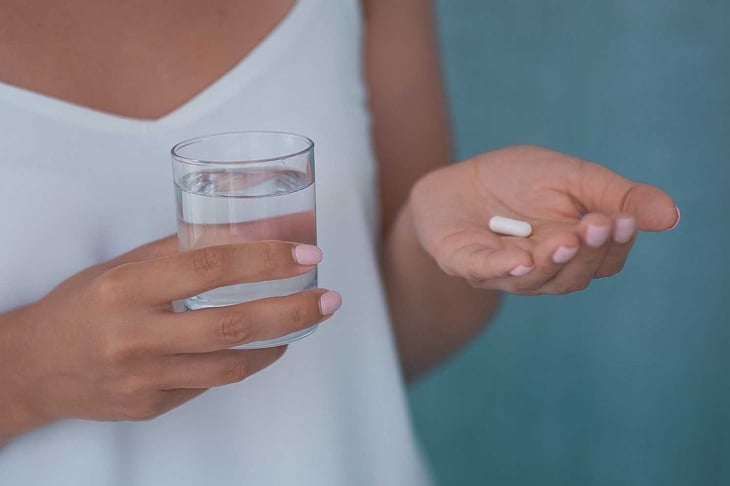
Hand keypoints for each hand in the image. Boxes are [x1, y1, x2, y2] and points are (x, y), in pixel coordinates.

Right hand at [0, 236, 339, 442]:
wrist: (35, 366)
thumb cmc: (82, 305)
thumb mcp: (121, 267)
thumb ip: (177, 253)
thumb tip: (240, 237)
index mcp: (127, 288)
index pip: (210, 267)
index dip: (266, 260)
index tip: (306, 254)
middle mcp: (136, 336)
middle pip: (232, 325)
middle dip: (292, 311)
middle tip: (329, 299)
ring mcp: (144, 378)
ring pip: (230, 366)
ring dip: (277, 343)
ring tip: (303, 322)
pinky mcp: (151, 406)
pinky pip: (208, 384)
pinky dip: (241, 363)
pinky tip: (257, 346)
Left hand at [409, 145, 678, 293]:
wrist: (456, 181)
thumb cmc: (518, 180)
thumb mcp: (572, 177)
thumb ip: (616, 195)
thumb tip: (671, 215)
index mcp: (571, 252)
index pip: (604, 262)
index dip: (615, 245)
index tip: (624, 220)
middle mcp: (541, 270)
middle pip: (573, 276)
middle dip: (586, 252)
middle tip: (598, 226)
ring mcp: (501, 271)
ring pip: (534, 279)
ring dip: (552, 261)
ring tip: (565, 239)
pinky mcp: (463, 262)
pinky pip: (484, 270)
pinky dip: (503, 267)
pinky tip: (521, 259)